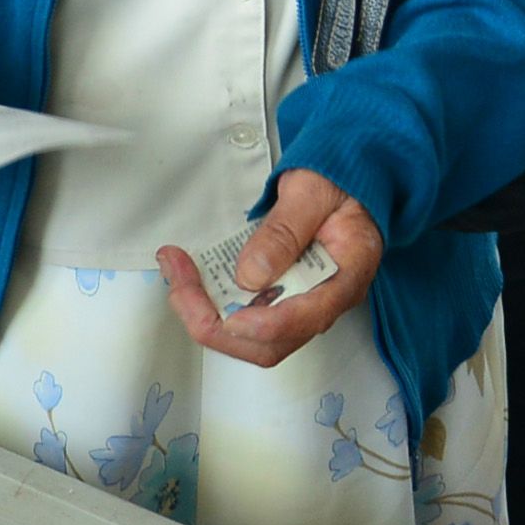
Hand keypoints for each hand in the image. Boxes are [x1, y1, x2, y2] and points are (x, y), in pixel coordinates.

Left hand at [155, 171, 382, 367]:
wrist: (346, 182)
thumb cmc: (338, 182)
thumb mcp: (311, 191)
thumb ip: (284, 231)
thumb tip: (251, 275)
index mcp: (346, 275)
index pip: (308, 318)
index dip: (263, 325)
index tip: (226, 312)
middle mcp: (325, 301)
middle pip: (270, 342)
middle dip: (217, 322)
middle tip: (180, 284)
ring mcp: (302, 304)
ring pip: (250, 336)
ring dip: (207, 312)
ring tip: (177, 272)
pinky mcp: (280, 297)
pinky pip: (245, 314)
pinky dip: (212, 301)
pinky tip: (190, 274)